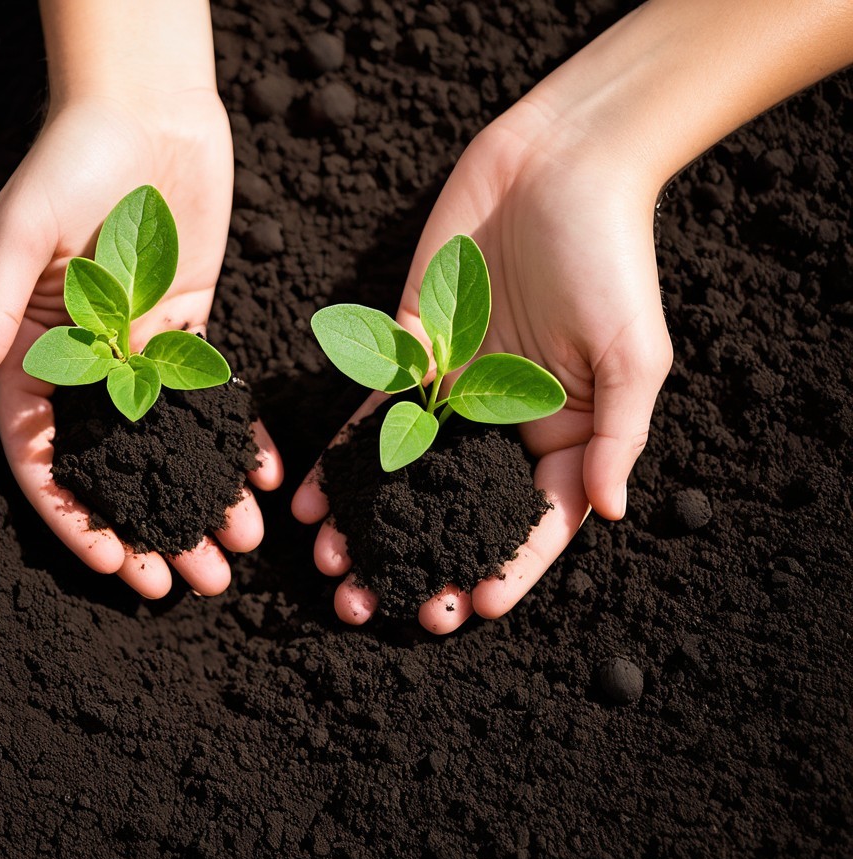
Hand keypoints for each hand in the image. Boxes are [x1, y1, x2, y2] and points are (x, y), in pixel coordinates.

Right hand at [0, 90, 282, 597]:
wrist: (146, 113)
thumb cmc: (69, 162)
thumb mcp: (18, 231)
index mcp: (28, 355)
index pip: (44, 458)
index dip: (74, 519)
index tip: (114, 564)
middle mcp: (83, 367)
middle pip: (114, 470)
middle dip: (149, 530)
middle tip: (189, 585)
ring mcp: (139, 354)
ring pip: (170, 449)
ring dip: (199, 503)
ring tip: (235, 555)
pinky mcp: (188, 332)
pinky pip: (212, 403)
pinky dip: (234, 446)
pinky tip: (260, 486)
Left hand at [293, 100, 671, 631]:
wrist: (555, 165)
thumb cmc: (611, 258)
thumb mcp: (632, 355)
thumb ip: (615, 435)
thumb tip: (607, 512)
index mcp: (563, 432)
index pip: (533, 521)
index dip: (506, 569)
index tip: (468, 608)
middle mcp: (502, 422)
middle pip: (457, 512)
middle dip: (421, 563)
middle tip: (382, 608)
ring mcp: (452, 390)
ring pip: (403, 476)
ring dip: (369, 525)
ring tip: (334, 571)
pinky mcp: (409, 351)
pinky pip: (368, 416)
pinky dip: (339, 460)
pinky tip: (310, 500)